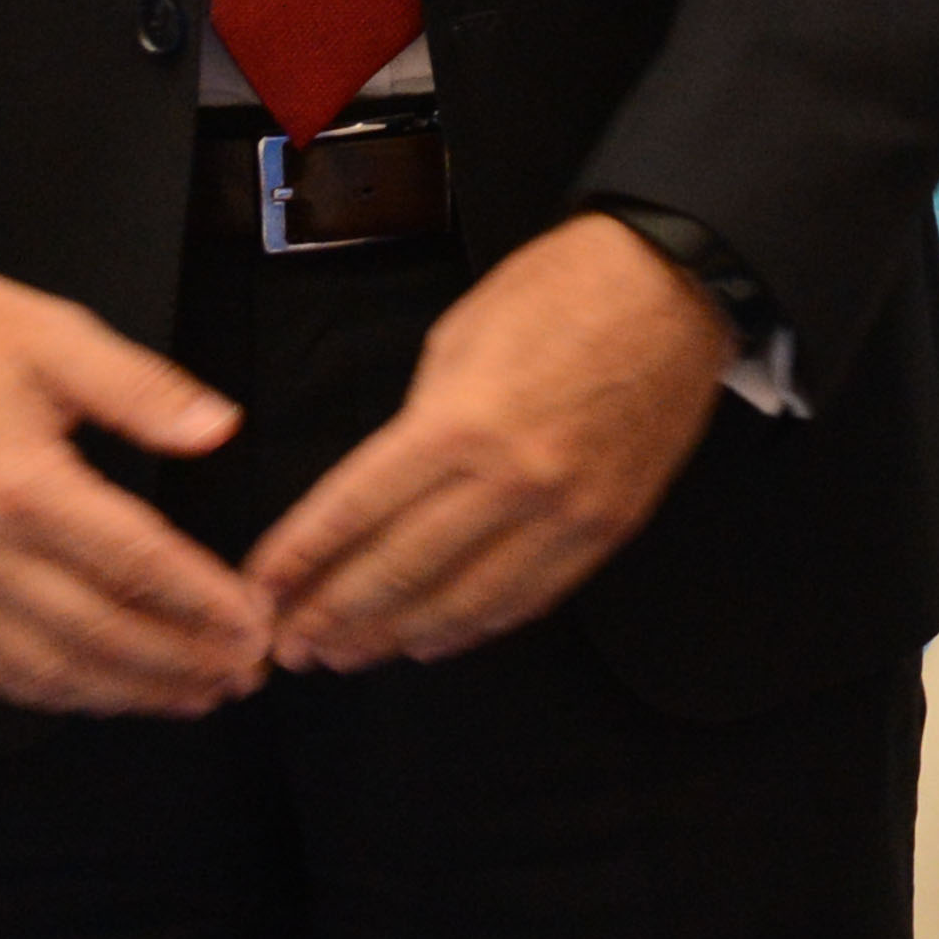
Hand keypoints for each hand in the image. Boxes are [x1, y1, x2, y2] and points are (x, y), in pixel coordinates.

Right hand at [0, 264, 270, 714]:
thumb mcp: (56, 336)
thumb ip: (142, 390)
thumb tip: (219, 429)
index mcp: (23, 484)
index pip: (135, 563)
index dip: (202, 602)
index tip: (256, 623)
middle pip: (98, 632)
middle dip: (181, 662)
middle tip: (246, 673)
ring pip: (46, 668)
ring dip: (126, 692)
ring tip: (196, 696)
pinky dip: (53, 693)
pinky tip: (104, 693)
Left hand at [244, 212, 732, 671]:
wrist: (676, 285)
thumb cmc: (563, 290)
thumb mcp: (460, 336)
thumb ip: (419, 423)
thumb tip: (382, 492)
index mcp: (461, 423)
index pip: (356, 512)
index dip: (301, 559)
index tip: (262, 587)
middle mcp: (512, 479)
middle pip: (399, 572)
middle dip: (332, 615)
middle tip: (289, 644)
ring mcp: (565, 511)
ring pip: (462, 602)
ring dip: (393, 636)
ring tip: (344, 654)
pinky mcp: (608, 526)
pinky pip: (528, 597)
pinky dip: (473, 627)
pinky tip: (432, 640)